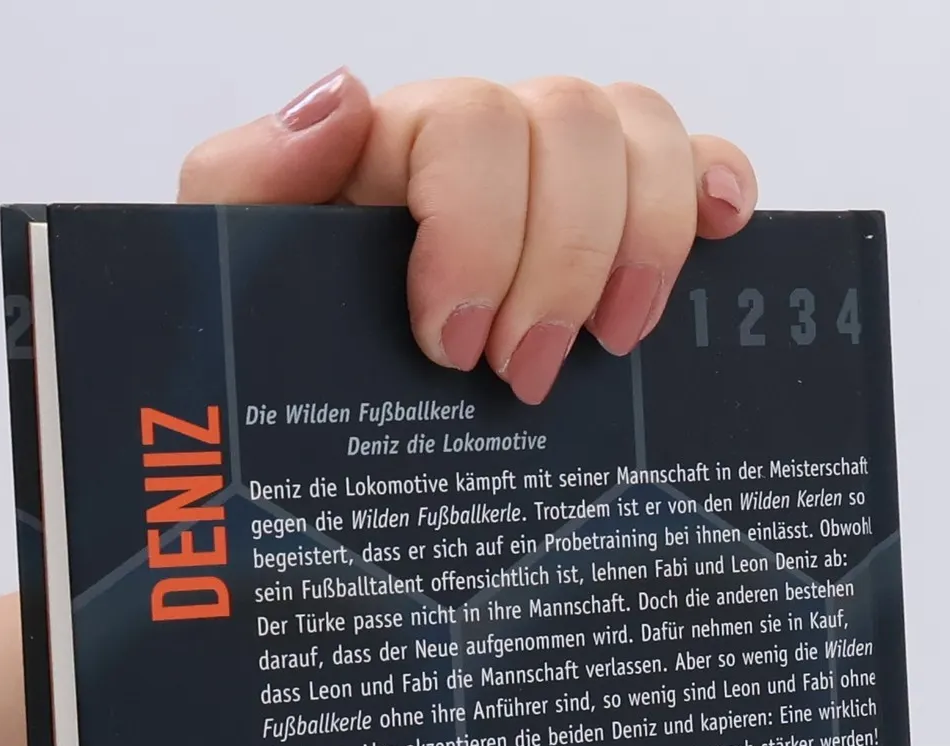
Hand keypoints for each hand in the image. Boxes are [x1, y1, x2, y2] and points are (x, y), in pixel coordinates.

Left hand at [178, 71, 757, 404]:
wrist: (301, 444)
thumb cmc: (272, 354)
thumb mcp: (225, 271)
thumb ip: (245, 178)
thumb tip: (344, 97)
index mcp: (395, 149)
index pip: (473, 124)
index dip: (482, 232)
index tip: (453, 349)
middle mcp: (488, 152)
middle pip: (575, 120)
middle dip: (565, 259)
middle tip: (525, 378)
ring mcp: (559, 188)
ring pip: (643, 134)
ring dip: (643, 242)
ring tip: (611, 347)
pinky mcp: (619, 237)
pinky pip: (694, 166)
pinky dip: (717, 184)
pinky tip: (724, 231)